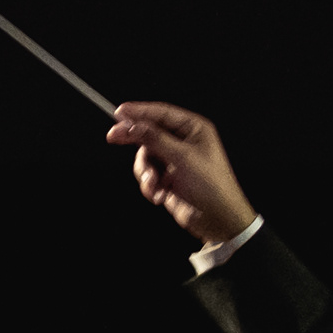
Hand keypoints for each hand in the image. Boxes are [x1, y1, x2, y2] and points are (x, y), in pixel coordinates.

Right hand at [104, 102, 257, 249]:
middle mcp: (184, 142)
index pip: (160, 113)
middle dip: (135, 142)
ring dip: (145, 172)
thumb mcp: (182, 157)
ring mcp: (175, 160)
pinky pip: (148, 175)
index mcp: (193, 129)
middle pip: (148, 133)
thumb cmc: (211, 187)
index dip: (138, 111)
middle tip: (113, 137)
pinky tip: (158, 195)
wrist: (219, 221)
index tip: (118, 113)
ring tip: (153, 185)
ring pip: (145, 156)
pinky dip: (149, 185)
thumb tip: (130, 125)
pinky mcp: (168, 179)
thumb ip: (154, 139)